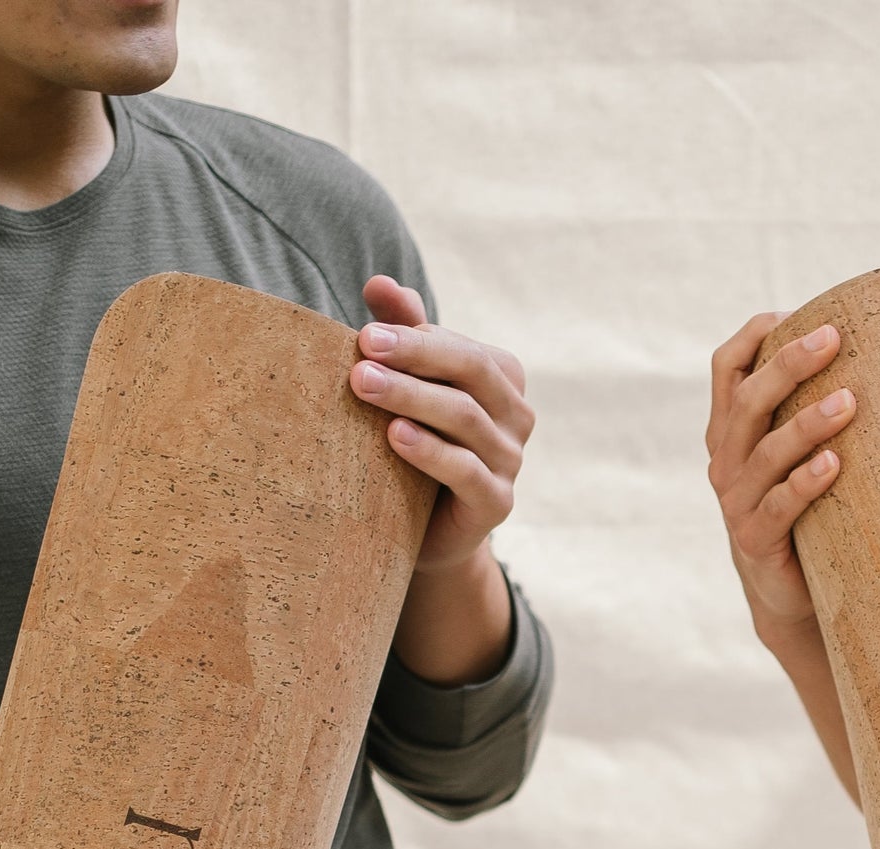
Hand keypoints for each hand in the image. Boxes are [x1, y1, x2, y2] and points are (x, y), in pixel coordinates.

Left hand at [350, 275, 532, 577]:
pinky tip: (394, 436)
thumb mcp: (409, 391)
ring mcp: (512, 461)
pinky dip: (430, 451)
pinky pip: (466, 471)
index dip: (415, 335)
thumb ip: (403, 336)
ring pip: (465, 417)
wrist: (426, 533)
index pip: (461, 346)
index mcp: (502, 379)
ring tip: (362, 384)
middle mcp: (517, 416)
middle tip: (362, 347)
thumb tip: (378, 283)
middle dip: (415, 355)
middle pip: (470, 371)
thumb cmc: (414, 451)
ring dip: (411, 396)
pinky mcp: (497, 503)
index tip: (363, 333)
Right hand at [705, 312, 857, 647]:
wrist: (785, 592)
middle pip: (747, 400)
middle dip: (788, 364)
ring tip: (848, 402)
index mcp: (730, 432)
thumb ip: (810, 410)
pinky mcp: (756, 541)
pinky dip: (805, 484)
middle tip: (833, 338)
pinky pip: (779, 507)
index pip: (727, 368)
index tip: (796, 313)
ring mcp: (736, 503)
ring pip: (764, 452)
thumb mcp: (795, 455)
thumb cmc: (803, 509)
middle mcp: (725, 462)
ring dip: (805, 423)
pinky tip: (834, 464)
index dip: (754, 337)